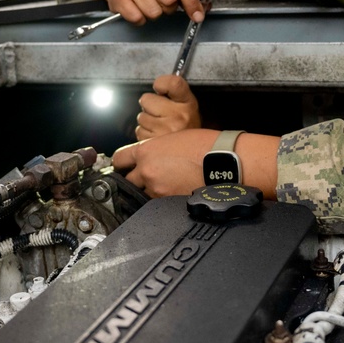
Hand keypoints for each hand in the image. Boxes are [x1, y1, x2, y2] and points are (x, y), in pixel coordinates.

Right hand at [91, 0, 204, 24]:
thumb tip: (201, 11)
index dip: (192, 2)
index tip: (197, 15)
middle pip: (170, 1)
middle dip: (168, 7)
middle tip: (160, 0)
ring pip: (155, 12)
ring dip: (154, 13)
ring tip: (147, 3)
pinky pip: (138, 18)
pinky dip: (140, 19)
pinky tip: (136, 8)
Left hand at [112, 129, 279, 198]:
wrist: (223, 161)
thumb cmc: (205, 146)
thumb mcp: (174, 138)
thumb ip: (156, 149)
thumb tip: (152, 156)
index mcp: (147, 151)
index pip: (119, 159)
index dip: (120, 163)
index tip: (122, 165)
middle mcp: (147, 172)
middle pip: (128, 181)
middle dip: (136, 180)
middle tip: (147, 178)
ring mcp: (157, 190)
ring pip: (144, 193)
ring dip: (151, 190)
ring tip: (167, 185)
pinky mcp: (169, 203)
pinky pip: (159, 203)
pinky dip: (164, 199)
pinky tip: (176, 192)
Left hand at [136, 75, 201, 139]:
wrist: (194, 152)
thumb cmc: (186, 125)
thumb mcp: (187, 103)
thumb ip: (172, 90)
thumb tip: (156, 84)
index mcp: (188, 103)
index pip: (172, 83)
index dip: (161, 83)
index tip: (160, 88)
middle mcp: (178, 117)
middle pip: (146, 99)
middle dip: (150, 106)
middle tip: (160, 113)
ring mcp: (165, 131)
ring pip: (141, 117)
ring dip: (147, 122)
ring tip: (160, 126)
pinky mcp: (154, 144)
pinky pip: (139, 132)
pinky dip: (145, 134)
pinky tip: (157, 136)